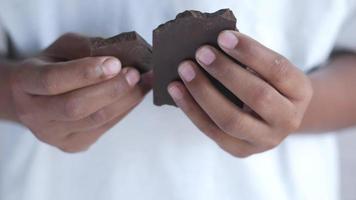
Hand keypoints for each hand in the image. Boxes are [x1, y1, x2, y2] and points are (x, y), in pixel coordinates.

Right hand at [10, 33, 151, 152]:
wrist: (34, 98)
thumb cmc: (51, 67)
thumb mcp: (62, 48)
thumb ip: (85, 49)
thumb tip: (120, 55)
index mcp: (25, 82)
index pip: (52, 81)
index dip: (85, 73)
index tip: (114, 63)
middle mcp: (34, 114)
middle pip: (76, 107)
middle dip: (112, 89)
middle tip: (135, 74)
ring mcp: (53, 135)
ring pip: (95, 120)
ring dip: (125, 101)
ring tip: (144, 83)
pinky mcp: (72, 145)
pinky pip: (104, 128)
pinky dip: (124, 110)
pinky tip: (136, 96)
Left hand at [168, 31, 312, 157]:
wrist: (274, 118)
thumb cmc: (266, 84)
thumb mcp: (268, 70)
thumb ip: (249, 59)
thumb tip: (213, 45)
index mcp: (301, 92)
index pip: (278, 70)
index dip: (250, 53)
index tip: (223, 37)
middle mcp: (288, 119)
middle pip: (257, 96)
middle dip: (225, 72)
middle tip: (201, 53)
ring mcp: (265, 140)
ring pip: (230, 119)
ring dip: (203, 92)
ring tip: (185, 70)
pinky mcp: (241, 151)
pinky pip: (212, 131)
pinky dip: (192, 109)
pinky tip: (177, 90)